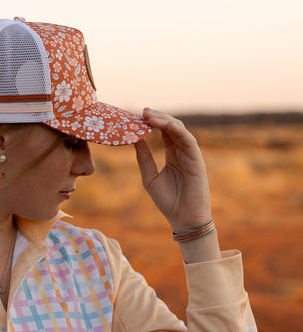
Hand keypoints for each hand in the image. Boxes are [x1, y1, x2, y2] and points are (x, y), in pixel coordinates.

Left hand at [134, 108, 212, 231]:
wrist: (183, 220)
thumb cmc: (168, 201)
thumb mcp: (150, 177)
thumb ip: (144, 158)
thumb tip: (134, 139)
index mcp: (172, 155)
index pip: (163, 132)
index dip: (152, 122)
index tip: (137, 115)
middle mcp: (182, 152)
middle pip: (171, 127)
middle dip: (157, 117)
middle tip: (142, 111)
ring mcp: (191, 155)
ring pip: (180, 130)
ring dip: (165, 121)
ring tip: (149, 116)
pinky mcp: (197, 161)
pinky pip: (189, 141)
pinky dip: (178, 131)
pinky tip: (166, 125)